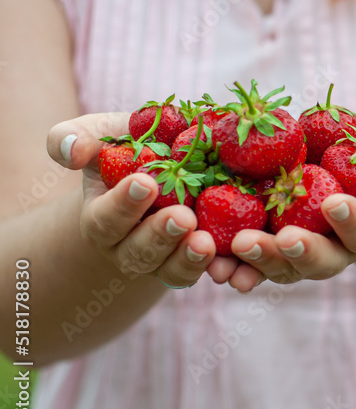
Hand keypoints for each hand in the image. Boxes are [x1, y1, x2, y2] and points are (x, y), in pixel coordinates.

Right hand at [47, 113, 215, 287]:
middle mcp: (129, 247)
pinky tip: (233, 257)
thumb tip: (70, 150)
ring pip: (172, 270)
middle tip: (183, 216)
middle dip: (160, 235)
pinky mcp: (197, 262)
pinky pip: (206, 272)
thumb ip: (78, 138)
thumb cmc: (133, 149)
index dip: (123, 204)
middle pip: (139, 251)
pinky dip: (220, 268)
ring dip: (189, 259)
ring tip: (206, 243)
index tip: (145, 182)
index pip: (105, 219)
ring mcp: (165, 259)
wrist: (172, 168)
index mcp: (102, 219)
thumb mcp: (105, 136)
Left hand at [206, 120, 355, 292]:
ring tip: (238, 250)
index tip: (334, 204)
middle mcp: (333, 250)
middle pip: (320, 261)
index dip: (352, 221)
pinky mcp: (261, 248)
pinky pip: (246, 263)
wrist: (319, 157)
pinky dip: (231, 266)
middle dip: (302, 252)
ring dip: (260, 263)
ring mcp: (295, 253)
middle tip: (285, 239)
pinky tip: (214, 264)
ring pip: (281, 268)